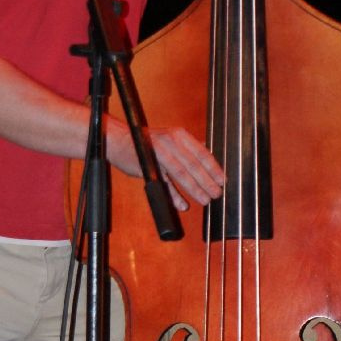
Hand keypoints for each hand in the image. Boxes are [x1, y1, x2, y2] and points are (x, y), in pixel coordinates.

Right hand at [109, 122, 223, 210]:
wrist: (118, 141)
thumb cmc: (145, 143)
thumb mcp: (169, 139)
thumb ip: (186, 147)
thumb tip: (206, 150)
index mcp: (179, 135)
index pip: (202, 153)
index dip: (214, 168)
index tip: (223, 180)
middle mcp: (172, 141)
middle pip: (194, 165)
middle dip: (207, 181)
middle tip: (216, 194)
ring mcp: (160, 153)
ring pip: (182, 174)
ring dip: (195, 189)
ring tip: (205, 199)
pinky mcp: (149, 166)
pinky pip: (165, 183)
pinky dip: (174, 196)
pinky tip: (183, 204)